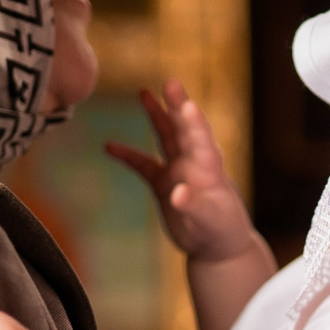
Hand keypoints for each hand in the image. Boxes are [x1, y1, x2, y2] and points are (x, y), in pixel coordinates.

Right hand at [106, 80, 261, 265]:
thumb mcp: (210, 221)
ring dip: (156, 116)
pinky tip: (109, 146)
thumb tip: (178, 193)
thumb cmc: (220, 231)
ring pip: (166, 137)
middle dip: (177, 106)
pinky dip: (128, 156)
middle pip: (184, 129)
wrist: (216, 247)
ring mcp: (179, 171)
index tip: (187, 104)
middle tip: (171, 82)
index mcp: (210, 170)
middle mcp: (194, 164)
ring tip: (143, 92)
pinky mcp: (164, 184)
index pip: (202, 141)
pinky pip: (143, 165)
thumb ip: (195, 206)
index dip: (195, 123)